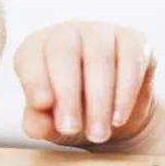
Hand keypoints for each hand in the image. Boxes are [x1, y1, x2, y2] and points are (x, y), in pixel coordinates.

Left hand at [13, 21, 156, 146]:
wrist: (113, 116)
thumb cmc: (73, 113)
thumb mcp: (50, 123)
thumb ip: (38, 122)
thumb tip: (35, 125)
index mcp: (36, 48)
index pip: (31, 57)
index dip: (35, 79)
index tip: (42, 104)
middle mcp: (66, 33)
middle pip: (64, 52)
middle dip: (68, 93)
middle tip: (71, 128)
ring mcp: (101, 32)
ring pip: (100, 57)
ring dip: (99, 100)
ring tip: (98, 133)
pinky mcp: (133, 40)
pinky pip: (131, 60)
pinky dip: (125, 93)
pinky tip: (118, 117)